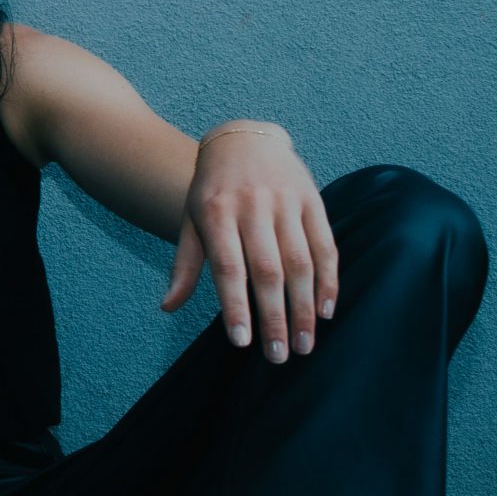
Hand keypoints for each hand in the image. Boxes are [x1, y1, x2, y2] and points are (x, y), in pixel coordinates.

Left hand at [159, 123, 338, 362]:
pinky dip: (328, 280)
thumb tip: (167, 307)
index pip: (228, 267)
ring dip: (304, 307)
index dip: (236, 306)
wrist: (243, 139)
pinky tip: (326, 310)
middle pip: (267, 270)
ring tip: (304, 344)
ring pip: (300, 262)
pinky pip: (325, 245)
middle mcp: (253, 206)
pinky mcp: (312, 199)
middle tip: (279, 356)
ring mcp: (286, 201)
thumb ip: (185, 265)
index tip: (242, 342)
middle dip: (275, 317)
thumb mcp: (191, 221)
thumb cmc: (212, 191)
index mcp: (216, 212)